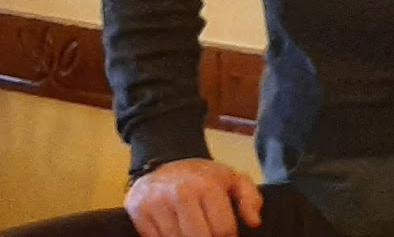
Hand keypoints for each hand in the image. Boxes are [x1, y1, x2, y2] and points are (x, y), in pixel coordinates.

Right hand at [125, 158, 262, 236]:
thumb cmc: (204, 177)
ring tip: (194, 230)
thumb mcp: (233, 180)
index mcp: (208, 186)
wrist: (165, 163)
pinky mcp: (139, 212)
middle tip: (209, 233)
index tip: (227, 235)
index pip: (223, 230)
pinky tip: (176, 231)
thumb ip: (250, 199)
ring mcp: (157, 203)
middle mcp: (181, 193)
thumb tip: (254, 222)